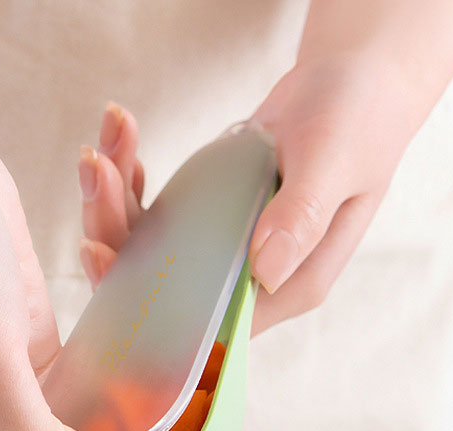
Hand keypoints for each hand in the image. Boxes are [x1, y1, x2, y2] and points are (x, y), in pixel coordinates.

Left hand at [77, 58, 415, 336]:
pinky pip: (153, 217)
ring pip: (150, 250)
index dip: (150, 304)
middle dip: (117, 239)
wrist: (348, 86)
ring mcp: (220, 250)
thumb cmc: (356, 120)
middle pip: (164, 288)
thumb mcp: (335, 161)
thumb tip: (266, 271)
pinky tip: (122, 148)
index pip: (210, 321)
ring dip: (114, 203)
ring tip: (101, 148)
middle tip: (96, 176)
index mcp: (289, 284)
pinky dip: (129, 185)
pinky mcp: (203, 220)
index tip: (104, 256)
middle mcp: (248, 278)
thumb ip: (304, 216)